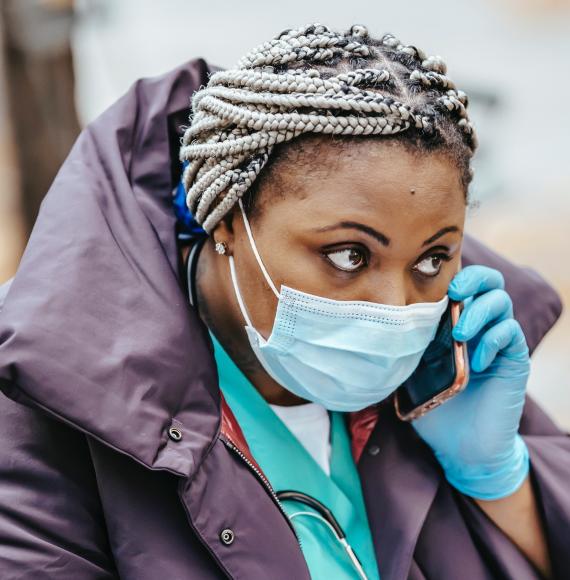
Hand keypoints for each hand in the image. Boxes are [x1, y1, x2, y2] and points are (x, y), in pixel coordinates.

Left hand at [412, 265, 529, 499]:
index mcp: (454, 323)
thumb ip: (404, 344)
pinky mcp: (515, 360)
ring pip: (501, 301)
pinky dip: (494, 340)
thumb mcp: (410, 370)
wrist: (460, 447)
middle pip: (489, 281)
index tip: (428, 281)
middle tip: (454, 293)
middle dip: (473, 279)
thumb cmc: (434, 406)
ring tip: (461, 334)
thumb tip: (374, 322)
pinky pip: (511, 334)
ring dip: (479, 311)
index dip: (451, 273)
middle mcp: (479, 325)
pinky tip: (476, 362)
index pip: (461, 283)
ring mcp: (498, 342)